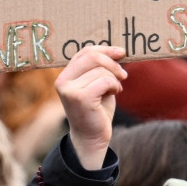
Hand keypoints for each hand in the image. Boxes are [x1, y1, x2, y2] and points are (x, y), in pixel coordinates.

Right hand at [55, 47, 126, 169]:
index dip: (105, 49)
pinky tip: (115, 93)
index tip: (121, 52)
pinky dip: (115, 85)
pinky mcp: (80, 98)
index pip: (85, 52)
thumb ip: (100, 69)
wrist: (92, 136)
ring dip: (115, 79)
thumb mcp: (97, 85)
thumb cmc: (97, 110)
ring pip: (101, 70)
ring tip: (115, 89)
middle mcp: (63, 81)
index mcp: (65, 76)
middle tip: (123, 75)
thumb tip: (117, 50)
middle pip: (92, 56)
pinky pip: (105, 81)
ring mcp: (70, 90)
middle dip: (113, 63)